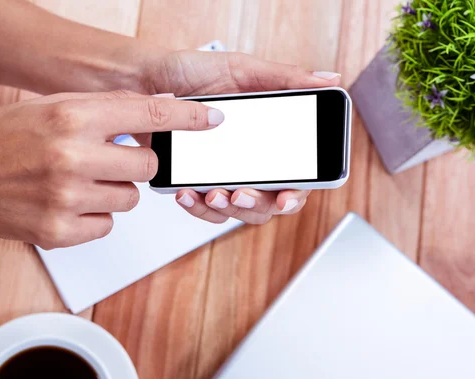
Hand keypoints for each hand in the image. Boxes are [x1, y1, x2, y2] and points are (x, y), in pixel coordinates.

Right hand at [0, 91, 222, 246]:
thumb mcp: (50, 106)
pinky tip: (69, 203)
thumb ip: (103, 109)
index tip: (209, 119)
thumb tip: (154, 110)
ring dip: (114, 190)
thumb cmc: (0, 140)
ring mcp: (67, 198)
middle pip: (147, 164)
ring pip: (130, 198)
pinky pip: (108, 225)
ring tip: (80, 182)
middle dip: (136, 163)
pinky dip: (96, 216)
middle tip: (110, 159)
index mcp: (71, 116)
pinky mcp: (61, 232)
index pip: (148, 112)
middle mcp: (72, 156)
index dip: (187, 115)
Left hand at [140, 50, 339, 223]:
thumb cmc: (194, 72)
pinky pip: (206, 210)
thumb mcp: (242, 70)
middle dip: (256, 204)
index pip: (296, 175)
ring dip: (227, 209)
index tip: (285, 198)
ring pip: (239, 211)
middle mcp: (251, 160)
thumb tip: (329, 80)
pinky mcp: (197, 183)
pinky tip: (188, 193)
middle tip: (240, 193)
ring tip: (211, 194)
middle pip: (269, 201)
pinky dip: (198, 207)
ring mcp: (225, 174)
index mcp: (270, 137)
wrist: (146, 80)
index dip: (296, 193)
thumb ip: (286, 79)